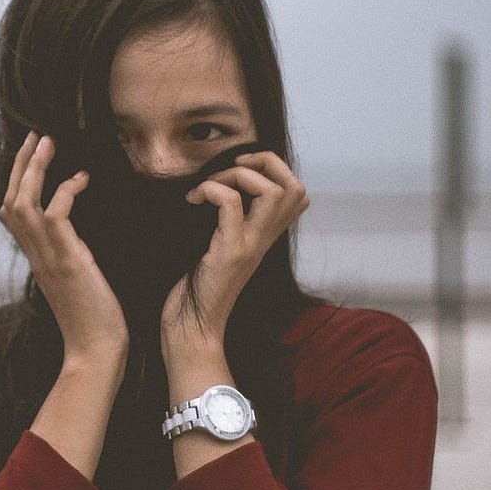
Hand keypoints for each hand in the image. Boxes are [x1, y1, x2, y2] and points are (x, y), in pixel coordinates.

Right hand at [0, 132, 127, 368]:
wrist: (96, 351)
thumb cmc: (94, 322)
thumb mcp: (76, 283)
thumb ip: (69, 259)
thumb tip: (76, 242)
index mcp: (37, 259)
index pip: (12, 214)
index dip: (18, 182)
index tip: (34, 157)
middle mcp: (35, 255)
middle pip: (10, 200)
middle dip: (22, 165)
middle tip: (36, 136)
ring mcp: (47, 258)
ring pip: (23, 203)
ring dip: (34, 169)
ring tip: (48, 143)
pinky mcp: (66, 261)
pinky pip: (54, 215)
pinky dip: (65, 191)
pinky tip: (81, 179)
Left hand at [162, 150, 309, 353]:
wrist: (192, 326)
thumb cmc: (197, 287)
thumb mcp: (218, 247)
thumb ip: (227, 223)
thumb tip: (214, 190)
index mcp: (264, 237)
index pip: (298, 194)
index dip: (274, 169)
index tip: (238, 170)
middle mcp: (265, 240)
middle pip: (295, 187)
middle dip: (264, 163)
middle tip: (229, 170)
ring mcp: (250, 246)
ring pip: (274, 191)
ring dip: (237, 175)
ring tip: (210, 187)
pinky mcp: (230, 252)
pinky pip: (232, 204)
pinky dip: (212, 190)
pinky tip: (194, 200)